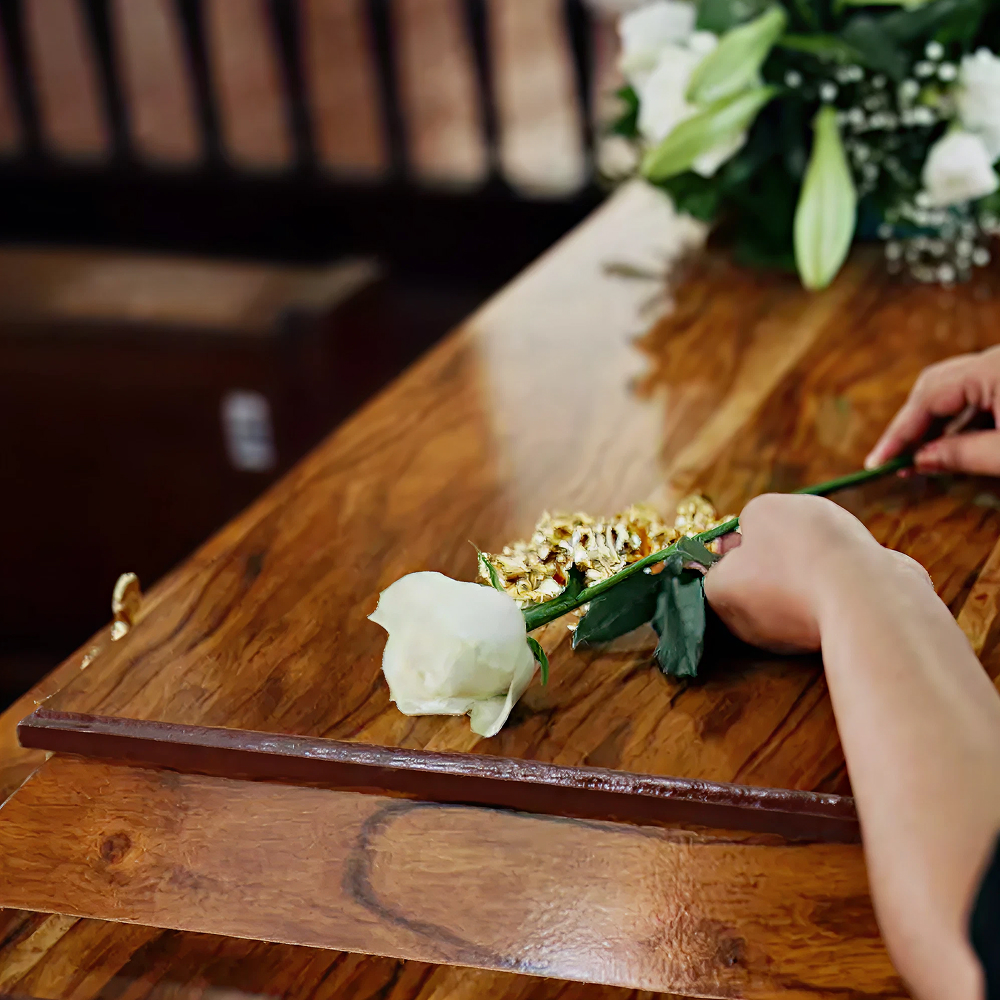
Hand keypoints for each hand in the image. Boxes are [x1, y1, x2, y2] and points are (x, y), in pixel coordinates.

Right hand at [704, 494, 929, 653]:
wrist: (862, 602)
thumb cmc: (782, 589)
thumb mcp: (721, 590)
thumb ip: (711, 582)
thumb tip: (721, 581)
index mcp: (765, 507)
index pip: (741, 532)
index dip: (735, 564)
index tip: (740, 589)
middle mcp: (808, 507)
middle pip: (779, 545)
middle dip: (774, 573)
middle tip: (771, 606)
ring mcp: (848, 529)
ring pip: (814, 561)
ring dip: (807, 584)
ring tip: (808, 616)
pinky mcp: (878, 558)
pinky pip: (847, 579)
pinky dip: (839, 595)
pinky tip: (839, 614)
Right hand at [865, 346, 999, 474]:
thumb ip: (962, 455)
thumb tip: (920, 460)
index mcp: (993, 369)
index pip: (928, 398)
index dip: (899, 433)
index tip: (876, 463)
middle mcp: (994, 361)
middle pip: (934, 389)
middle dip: (912, 426)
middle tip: (894, 461)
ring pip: (954, 395)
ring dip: (935, 428)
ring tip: (918, 460)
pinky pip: (975, 399)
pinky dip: (960, 425)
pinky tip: (949, 449)